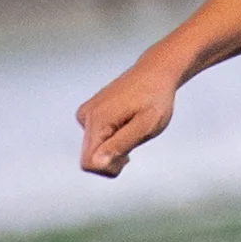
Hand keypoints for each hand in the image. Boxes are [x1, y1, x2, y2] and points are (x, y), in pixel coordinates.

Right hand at [78, 50, 178, 175]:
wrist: (155, 73)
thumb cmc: (155, 98)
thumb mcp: (146, 125)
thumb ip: (120, 145)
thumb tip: (96, 162)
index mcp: (97, 120)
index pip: (89, 163)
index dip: (109, 168)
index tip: (128, 157)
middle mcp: (85, 116)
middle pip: (89, 159)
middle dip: (112, 159)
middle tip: (134, 140)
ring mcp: (86, 114)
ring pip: (93, 150)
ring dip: (114, 149)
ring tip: (132, 130)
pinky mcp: (89, 113)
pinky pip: (95, 140)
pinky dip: (111, 140)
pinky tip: (126, 126)